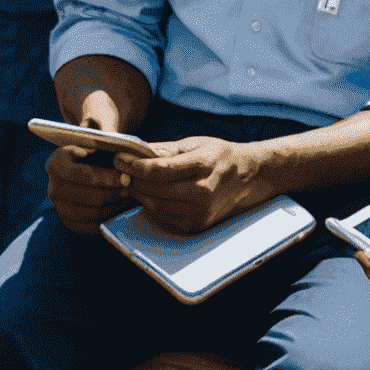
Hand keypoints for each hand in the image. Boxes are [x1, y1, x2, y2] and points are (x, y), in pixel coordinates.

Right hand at [48, 98, 135, 233]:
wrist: (91, 154)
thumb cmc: (98, 141)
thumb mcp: (100, 129)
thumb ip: (106, 133)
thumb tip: (114, 141)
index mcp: (57, 162)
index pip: (82, 175)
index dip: (106, 178)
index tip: (126, 177)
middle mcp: (53, 186)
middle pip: (88, 197)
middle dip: (113, 193)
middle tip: (132, 188)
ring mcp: (59, 206)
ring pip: (91, 214)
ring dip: (114, 206)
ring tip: (130, 197)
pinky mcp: (69, 221)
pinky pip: (91, 226)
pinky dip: (109, 218)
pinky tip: (122, 207)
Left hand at [118, 136, 266, 233]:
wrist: (249, 177)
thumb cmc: (219, 156)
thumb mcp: (195, 143)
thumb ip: (164, 149)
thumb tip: (134, 151)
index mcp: (203, 166)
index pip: (159, 170)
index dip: (135, 165)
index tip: (120, 158)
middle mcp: (203, 192)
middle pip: (154, 190)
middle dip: (133, 179)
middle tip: (120, 169)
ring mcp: (200, 212)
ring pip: (156, 205)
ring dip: (139, 193)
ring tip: (131, 180)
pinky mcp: (197, 225)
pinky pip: (165, 217)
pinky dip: (152, 205)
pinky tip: (147, 193)